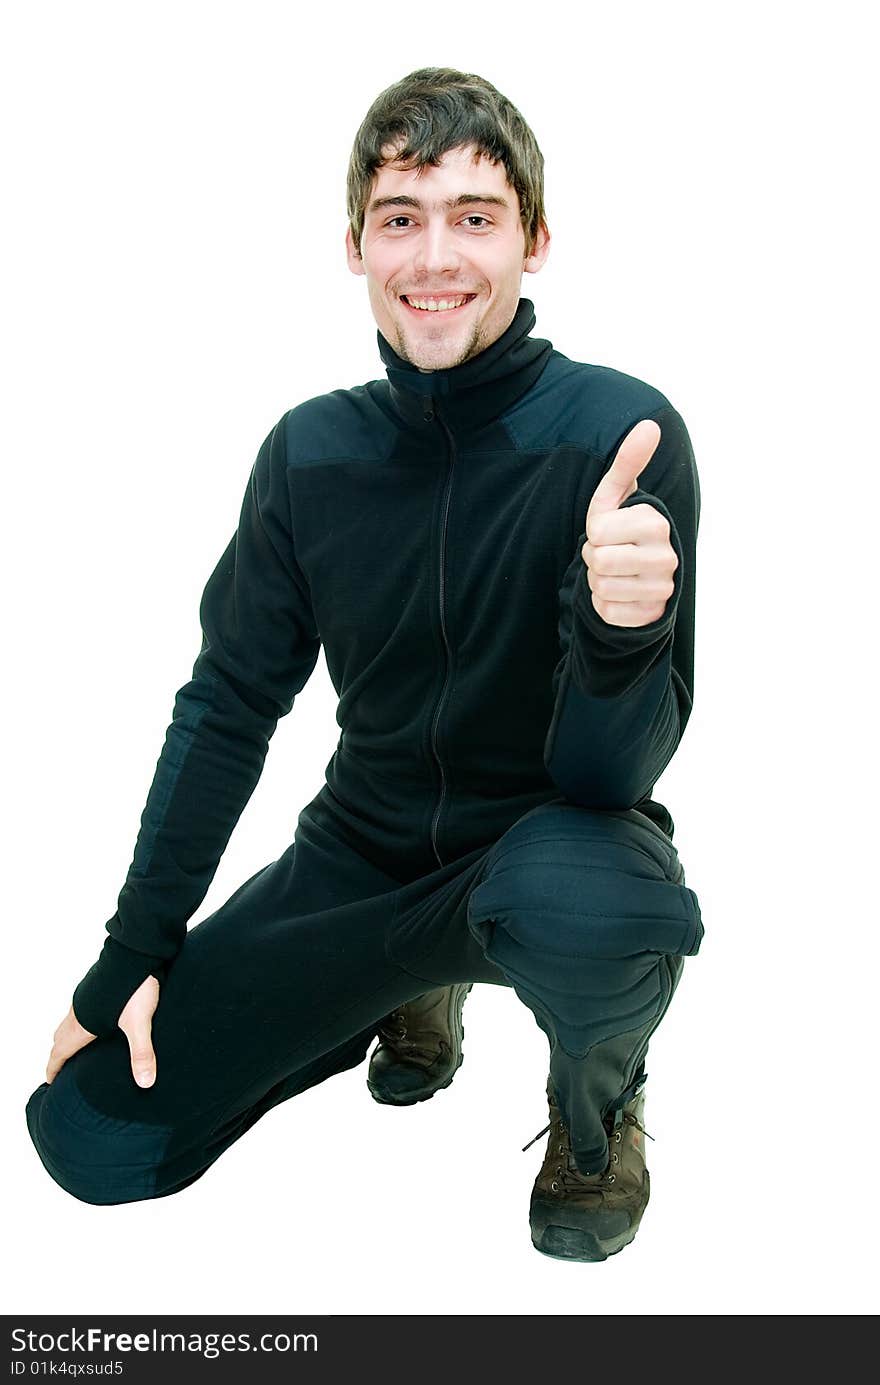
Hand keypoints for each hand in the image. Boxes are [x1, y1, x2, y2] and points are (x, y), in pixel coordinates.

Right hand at [46, 975, 160, 1088]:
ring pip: (69, 1022)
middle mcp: (78, 1011)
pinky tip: (96, 1023)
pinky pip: (79, 1010)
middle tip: (62, 1070)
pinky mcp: (94, 986)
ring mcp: (84, 997)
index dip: (53, 1068)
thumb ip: (141, 1053)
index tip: (50, 1082)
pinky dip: (79, 1023)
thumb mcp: (140, 1023)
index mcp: (83, 1024)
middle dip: (60, 1055)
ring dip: (68, 1038)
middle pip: (61, 1038)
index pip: (60, 1052)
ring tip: (77, 1050)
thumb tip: (145, 1082)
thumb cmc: (135, 986)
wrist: (136, 950)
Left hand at [583, 419, 677, 627]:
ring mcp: (662, 589)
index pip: (597, 532)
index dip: (593, 533)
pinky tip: (619, 594)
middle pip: (598, 561)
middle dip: (593, 558)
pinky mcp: (650, 616)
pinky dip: (604, 605)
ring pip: (601, 588)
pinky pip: (607, 612)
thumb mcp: (617, 497)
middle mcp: (666, 557)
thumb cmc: (621, 530)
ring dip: (598, 581)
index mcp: (656, 523)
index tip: (609, 533)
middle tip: (609, 553)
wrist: (637, 577)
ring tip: (614, 572)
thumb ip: (628, 462)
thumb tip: (650, 425)